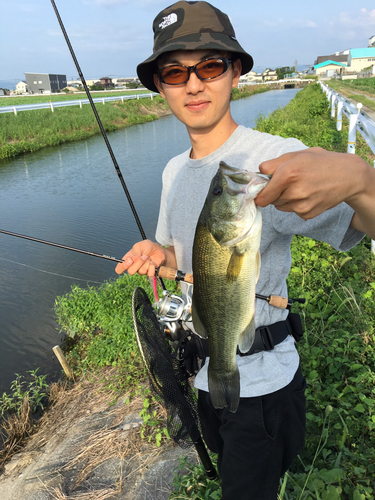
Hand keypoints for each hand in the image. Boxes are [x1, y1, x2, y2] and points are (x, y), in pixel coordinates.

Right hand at [115, 240, 169, 276]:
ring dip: (146, 263)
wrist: (159, 250)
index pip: (119, 269)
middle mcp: (133, 267)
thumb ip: (135, 252)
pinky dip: (152, 267)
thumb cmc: (148, 247)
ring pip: (140, 272)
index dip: (123, 267)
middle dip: (138, 263)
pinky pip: (149, 274)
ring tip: (149, 258)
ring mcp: (141, 271)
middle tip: (144, 256)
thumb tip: (133, 260)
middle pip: (130, 271)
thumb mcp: (139, 245)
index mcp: (128, 260)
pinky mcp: (149, 273)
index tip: (130, 261)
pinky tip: (152, 263)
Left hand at [255, 147, 369, 221]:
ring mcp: (301, 206)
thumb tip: (259, 172)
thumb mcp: (297, 155)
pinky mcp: (308, 214)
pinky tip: (309, 195)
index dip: (260, 193)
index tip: (263, 190)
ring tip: (301, 187)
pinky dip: (297, 205)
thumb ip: (274, 164)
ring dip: (285, 199)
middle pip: (270, 201)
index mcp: (287, 174)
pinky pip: (293, 211)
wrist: (348, 176)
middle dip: (275, 193)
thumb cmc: (321, 162)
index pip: (262, 196)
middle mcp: (294, 192)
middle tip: (290, 182)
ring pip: (281, 207)